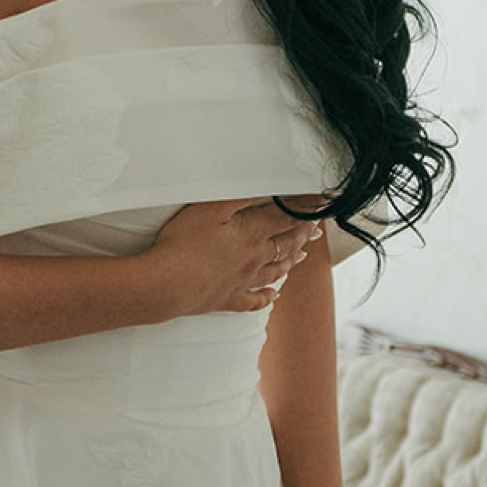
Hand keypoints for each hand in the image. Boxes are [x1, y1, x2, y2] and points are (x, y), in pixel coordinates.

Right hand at [137, 197, 321, 318]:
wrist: (168, 284)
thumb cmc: (184, 243)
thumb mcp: (210, 207)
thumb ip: (240, 195)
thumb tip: (266, 186)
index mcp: (252, 234)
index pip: (286, 217)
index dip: (304, 207)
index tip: (319, 201)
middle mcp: (255, 259)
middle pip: (286, 244)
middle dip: (303, 233)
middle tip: (315, 227)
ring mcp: (243, 281)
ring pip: (276, 271)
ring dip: (292, 261)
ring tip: (302, 255)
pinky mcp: (229, 299)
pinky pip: (254, 300)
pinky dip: (267, 297)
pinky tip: (274, 295)